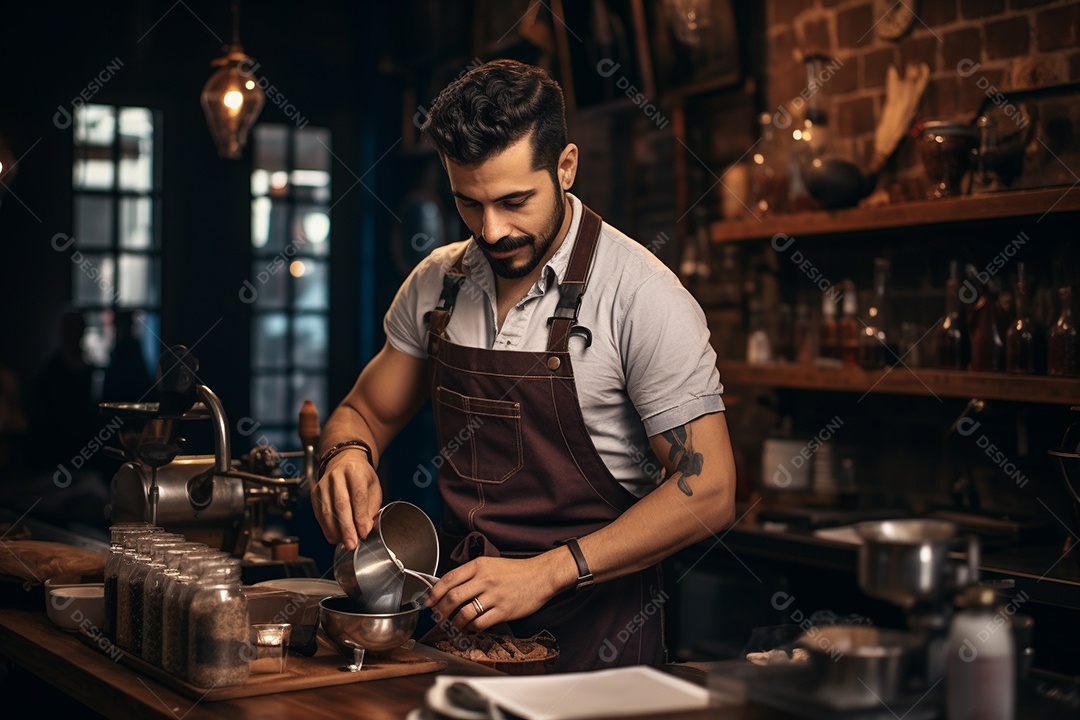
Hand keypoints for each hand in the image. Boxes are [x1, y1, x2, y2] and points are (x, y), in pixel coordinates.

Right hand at [311, 453, 381, 548]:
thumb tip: (365, 528)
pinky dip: (326, 527)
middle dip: (347, 528)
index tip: (364, 533)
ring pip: (327, 511)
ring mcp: (323, 484)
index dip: (361, 517)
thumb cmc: (361, 475)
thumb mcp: (373, 487)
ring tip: (344, 543)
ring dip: (335, 530)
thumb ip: (371, 507)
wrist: (343, 460)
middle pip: (341, 505)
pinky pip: (319, 513)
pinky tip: (334, 536)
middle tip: (352, 544)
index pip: (358, 497)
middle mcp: (337, 476)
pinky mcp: (315, 492)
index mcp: (355, 471)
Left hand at [424, 552, 571, 632]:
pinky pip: (480, 624)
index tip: (428, 602)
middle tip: (437, 618)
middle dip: (440, 611)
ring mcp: (494, 596)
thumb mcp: (490, 564)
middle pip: (452, 598)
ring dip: (454, 623)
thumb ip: (471, 574)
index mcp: (479, 566)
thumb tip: (449, 589)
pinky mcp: (503, 611)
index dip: (434, 593)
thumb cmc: (515, 571)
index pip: (449, 579)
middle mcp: (484, 580)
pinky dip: (472, 629)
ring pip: (464, 613)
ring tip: (453, 626)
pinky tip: (471, 628)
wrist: (541, 576)